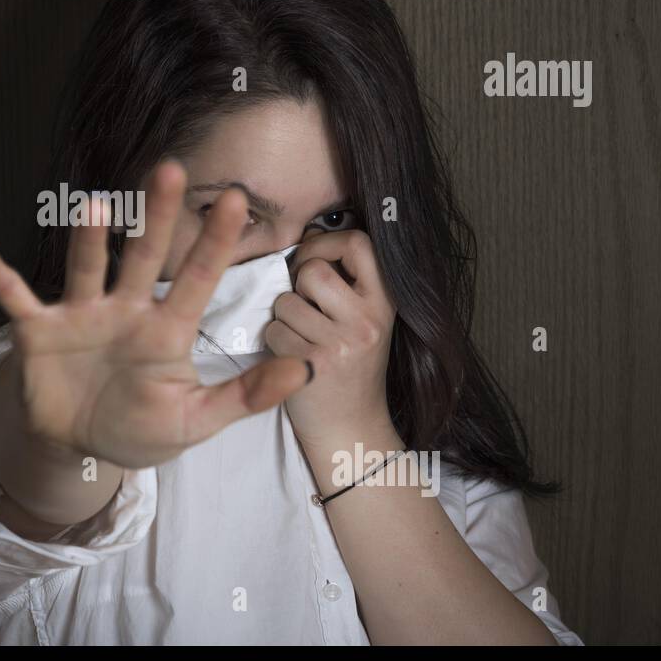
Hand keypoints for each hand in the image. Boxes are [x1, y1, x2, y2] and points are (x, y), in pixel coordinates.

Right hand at [0, 160, 311, 469]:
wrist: (81, 447)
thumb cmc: (141, 426)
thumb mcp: (197, 420)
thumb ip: (245, 396)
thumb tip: (303, 370)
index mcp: (166, 330)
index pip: (198, 279)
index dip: (216, 243)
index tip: (236, 200)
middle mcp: (124, 310)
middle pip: (145, 256)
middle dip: (156, 217)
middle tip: (170, 171)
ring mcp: (80, 316)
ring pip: (86, 269)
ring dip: (87, 241)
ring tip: (89, 207)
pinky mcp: (39, 331)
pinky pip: (14, 296)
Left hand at [266, 226, 397, 445]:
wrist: (350, 427)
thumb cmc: (349, 363)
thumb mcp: (365, 317)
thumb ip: (347, 279)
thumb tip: (310, 233)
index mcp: (386, 301)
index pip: (359, 244)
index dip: (325, 243)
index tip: (312, 260)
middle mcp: (368, 321)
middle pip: (313, 271)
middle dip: (298, 284)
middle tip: (305, 304)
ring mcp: (341, 345)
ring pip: (286, 301)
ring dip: (284, 316)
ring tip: (303, 336)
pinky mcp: (312, 366)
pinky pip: (274, 330)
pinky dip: (275, 340)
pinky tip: (293, 356)